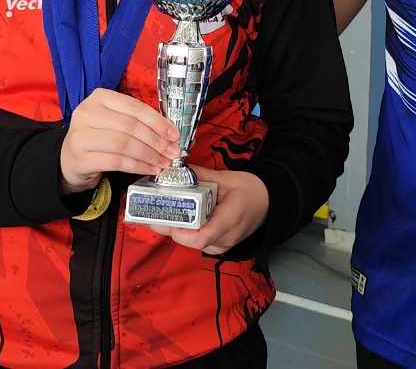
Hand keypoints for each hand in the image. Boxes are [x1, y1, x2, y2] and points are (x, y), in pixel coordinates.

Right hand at [58, 88, 179, 193]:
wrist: (69, 159)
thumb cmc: (98, 138)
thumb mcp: (114, 121)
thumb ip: (137, 121)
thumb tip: (169, 133)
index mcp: (99, 97)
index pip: (134, 107)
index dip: (158, 122)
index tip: (174, 134)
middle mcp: (86, 113)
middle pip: (130, 126)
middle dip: (156, 141)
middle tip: (172, 151)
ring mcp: (80, 136)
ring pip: (124, 144)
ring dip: (149, 155)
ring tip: (163, 162)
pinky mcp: (81, 158)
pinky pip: (116, 162)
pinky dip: (138, 166)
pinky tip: (149, 168)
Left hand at [148, 165, 267, 256]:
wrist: (269, 202)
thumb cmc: (251, 191)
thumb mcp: (227, 178)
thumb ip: (200, 175)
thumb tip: (176, 169)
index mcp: (228, 221)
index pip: (199, 237)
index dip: (178, 230)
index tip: (161, 217)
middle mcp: (224, 239)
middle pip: (189, 240)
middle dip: (168, 227)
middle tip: (147, 212)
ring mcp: (220, 245)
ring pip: (190, 242)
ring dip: (173, 229)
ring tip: (155, 212)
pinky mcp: (217, 245)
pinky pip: (195, 241)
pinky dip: (182, 230)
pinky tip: (172, 217)